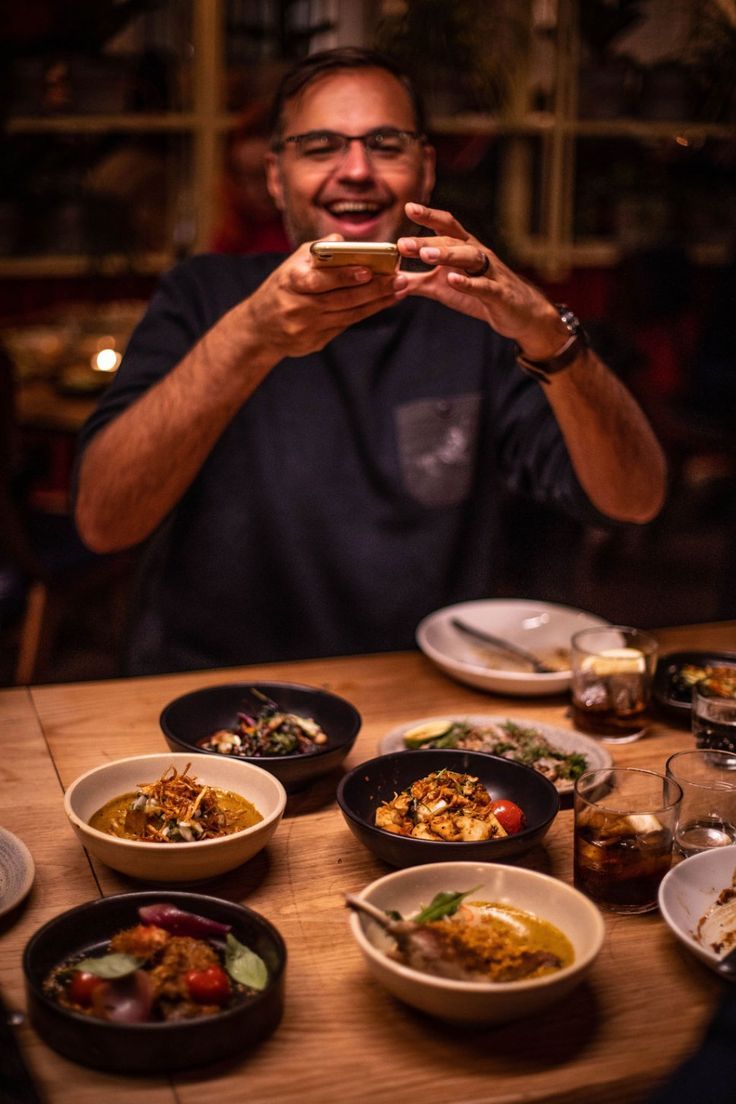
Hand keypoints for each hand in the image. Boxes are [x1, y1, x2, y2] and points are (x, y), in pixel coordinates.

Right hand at [241, 236, 406, 359]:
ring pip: (348, 315)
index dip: (344, 276)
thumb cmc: (283, 287)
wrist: (259, 328)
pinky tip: (384, 302)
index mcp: (290, 282)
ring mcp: (306, 328)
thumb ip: (318, 252)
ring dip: (377, 302)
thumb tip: (344, 242)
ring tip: (399, 290)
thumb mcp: (291, 264)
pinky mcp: (314, 343)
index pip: (320, 280)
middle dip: (373, 289)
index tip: (369, 270)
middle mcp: (298, 307)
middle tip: (399, 279)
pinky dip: (366, 313)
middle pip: (341, 299)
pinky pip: (345, 326)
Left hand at [397, 204, 564, 357]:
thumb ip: (416, 281)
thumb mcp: (442, 288)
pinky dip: (468, 282)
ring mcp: (490, 273)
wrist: (521, 314)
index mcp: (464, 249)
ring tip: (426, 254)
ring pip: (469, 257)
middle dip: (427, 240)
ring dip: (447, 254)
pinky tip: (453, 280)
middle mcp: (478, 254)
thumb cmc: (481, 295)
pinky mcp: (499, 294)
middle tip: (403, 243)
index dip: (429, 215)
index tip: (408, 207)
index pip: (446, 226)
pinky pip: (483, 286)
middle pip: (452, 241)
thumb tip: (388, 277)